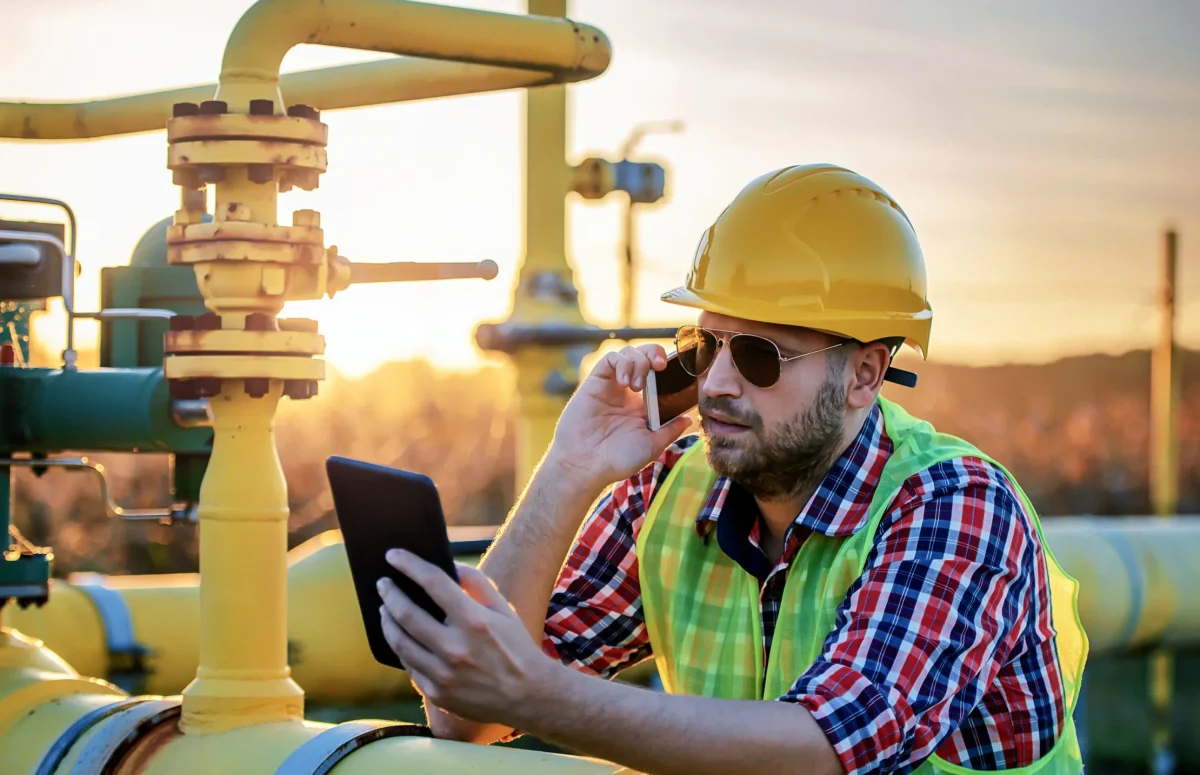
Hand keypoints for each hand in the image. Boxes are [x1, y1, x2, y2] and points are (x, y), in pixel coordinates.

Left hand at [376, 549, 558, 730]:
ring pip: (400, 642)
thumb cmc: (516, 646)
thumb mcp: (504, 609)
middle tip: (382, 583)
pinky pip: (409, 666)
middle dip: (389, 593)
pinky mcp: (437, 694)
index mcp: (475, 621)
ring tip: (384, 608)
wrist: (529, 696)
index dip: (409, 564)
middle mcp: (456, 648)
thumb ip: (476, 583)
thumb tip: (447, 566)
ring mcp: (444, 675)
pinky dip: (401, 647)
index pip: (433, 583)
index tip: (393, 554)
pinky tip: (401, 637)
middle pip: (407, 613)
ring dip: (387, 621)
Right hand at [548, 344, 694, 488]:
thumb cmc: (618, 459)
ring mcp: (612, 385)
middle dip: (657, 354)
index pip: (661, 377)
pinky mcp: (596, 381)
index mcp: (644, 405)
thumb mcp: (652, 445)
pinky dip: (622, 362)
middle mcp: (629, 392)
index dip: (671, 369)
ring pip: (629, 353)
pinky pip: (611, 358)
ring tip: (638, 386)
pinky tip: (624, 380)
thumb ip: (670, 430)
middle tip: (662, 366)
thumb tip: (689, 419)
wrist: (586, 464)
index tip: (681, 372)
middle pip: (646, 357)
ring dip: (639, 362)